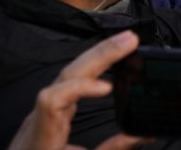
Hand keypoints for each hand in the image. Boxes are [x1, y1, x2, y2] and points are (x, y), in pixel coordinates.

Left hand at [8, 30, 146, 149]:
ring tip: (123, 44)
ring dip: (96, 56)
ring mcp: (39, 115)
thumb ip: (112, 149)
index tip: (108, 88)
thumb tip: (143, 134)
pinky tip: (105, 62)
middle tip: (128, 41)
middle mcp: (37, 121)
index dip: (81, 87)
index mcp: (42, 139)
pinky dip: (89, 69)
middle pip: (64, 76)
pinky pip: (65, 82)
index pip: (53, 100)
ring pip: (64, 75)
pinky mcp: (46, 114)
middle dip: (99, 55)